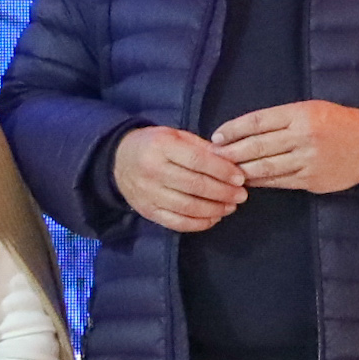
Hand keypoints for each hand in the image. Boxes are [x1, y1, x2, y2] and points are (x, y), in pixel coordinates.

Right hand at [109, 125, 248, 234]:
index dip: (222, 171)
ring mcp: (148, 193)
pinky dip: (198, 223)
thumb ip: (201, 148)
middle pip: (195, 186)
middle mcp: (153, 170)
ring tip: (230, 207)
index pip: (198, 161)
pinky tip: (213, 218)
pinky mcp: (147, 211)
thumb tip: (230, 161)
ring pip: (187, 207)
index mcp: (162, 146)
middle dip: (223, 193)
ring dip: (214, 209)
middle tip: (241, 196)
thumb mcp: (175, 135)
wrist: (117, 160)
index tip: (240, 178)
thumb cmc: (153, 145)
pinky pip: (176, 222)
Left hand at [213, 100, 358, 195]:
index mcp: (299, 114)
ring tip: (223, 172)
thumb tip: (244, 131)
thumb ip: (280, 119)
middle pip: (257, 146)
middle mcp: (302, 136)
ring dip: (241, 171)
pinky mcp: (311, 180)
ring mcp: (306, 160)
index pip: (257, 121)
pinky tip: (246, 182)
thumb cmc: (336, 123)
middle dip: (231, 153)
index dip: (233, 130)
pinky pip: (279, 182)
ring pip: (265, 167)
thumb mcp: (310, 109)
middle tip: (211, 158)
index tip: (216, 137)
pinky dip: (260, 183)